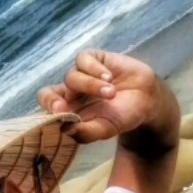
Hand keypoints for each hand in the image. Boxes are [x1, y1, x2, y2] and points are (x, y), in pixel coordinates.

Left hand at [37, 50, 158, 143]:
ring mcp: (79, 75)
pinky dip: (95, 69)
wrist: (148, 100)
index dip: (46, 112)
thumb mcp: (106, 129)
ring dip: (91, 86)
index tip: (58, 115)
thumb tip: (66, 130)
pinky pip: (83, 60)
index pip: (45, 111)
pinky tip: (110, 77)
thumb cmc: (122, 116)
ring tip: (112, 94)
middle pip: (47, 93)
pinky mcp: (92, 59)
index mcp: (67, 111)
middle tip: (63, 107)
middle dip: (51, 100)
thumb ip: (87, 132)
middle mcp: (68, 93)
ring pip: (71, 77)